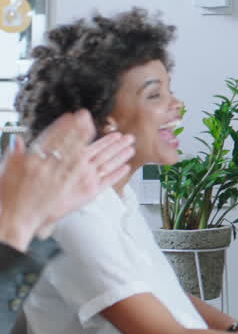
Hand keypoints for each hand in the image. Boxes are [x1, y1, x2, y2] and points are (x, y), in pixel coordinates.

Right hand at [0, 110, 126, 250]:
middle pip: (92, 147)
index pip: (69, 135)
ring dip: (118, 151)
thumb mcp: (10, 167)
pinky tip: (126, 165)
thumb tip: (18, 138)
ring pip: (104, 160)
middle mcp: (68, 163)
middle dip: (108, 138)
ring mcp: (79, 178)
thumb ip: (18, 151)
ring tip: (129, 143)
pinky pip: (107, 180)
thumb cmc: (12, 194)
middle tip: (120, 131)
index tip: (86, 116)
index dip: (78, 125)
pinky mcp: (87, 192)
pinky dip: (118, 172)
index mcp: (51, 154)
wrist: (19, 216)